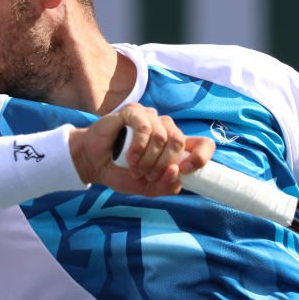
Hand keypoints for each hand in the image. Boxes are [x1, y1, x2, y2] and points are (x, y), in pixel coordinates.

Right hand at [69, 104, 214, 196]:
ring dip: (147, 159)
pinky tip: (129, 157)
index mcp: (176, 146)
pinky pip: (145, 127)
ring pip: (162, 137)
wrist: (94, 163)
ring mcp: (151, 118)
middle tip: (146, 175)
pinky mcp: (135, 112)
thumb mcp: (148, 188)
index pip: (205, 145)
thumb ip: (166, 186)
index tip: (183, 170)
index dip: (200, 157)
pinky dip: (138, 147)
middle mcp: (167, 129)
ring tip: (134, 167)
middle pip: (179, 142)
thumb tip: (177, 173)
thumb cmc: (122, 172)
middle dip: (162, 165)